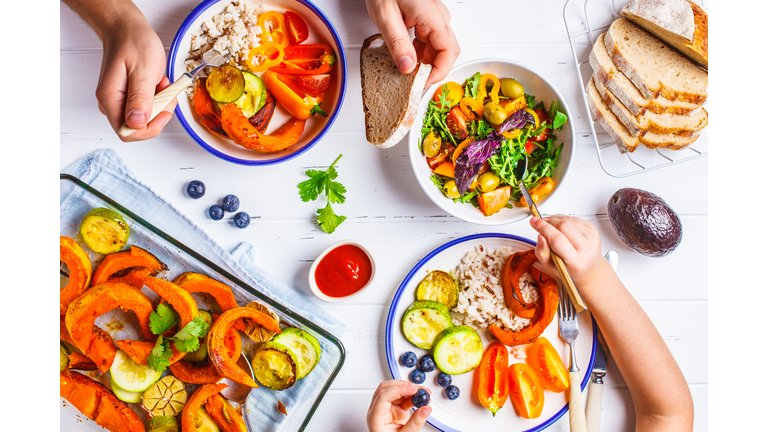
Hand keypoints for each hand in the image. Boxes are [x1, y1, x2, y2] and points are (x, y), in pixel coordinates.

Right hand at [95, 10, 173, 140]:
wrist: (126, 29)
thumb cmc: (134, 44)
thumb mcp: (143, 70)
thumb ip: (140, 98)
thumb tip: (137, 123)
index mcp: (110, 99)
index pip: (128, 132)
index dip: (150, 128)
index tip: (164, 110)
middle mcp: (111, 103)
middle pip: (137, 128)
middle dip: (157, 114)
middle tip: (166, 93)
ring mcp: (119, 101)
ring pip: (143, 119)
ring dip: (159, 105)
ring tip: (162, 84)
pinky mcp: (127, 97)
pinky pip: (145, 109)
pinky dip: (157, 99)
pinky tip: (158, 84)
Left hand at [364, 0, 459, 86]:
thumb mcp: (385, 16)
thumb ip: (397, 43)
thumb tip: (407, 68)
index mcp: (432, 16)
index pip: (448, 51)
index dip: (439, 73)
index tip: (423, 85)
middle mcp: (437, 17)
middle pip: (445, 52)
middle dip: (430, 70)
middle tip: (412, 83)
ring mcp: (433, 18)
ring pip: (436, 48)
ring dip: (423, 62)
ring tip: (404, 71)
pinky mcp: (426, 20)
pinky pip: (428, 41)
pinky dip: (418, 53)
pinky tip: (405, 57)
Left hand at [367, 380, 430, 431]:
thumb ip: (415, 423)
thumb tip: (426, 408)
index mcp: (375, 417)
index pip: (383, 396)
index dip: (399, 389)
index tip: (413, 389)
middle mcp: (378, 411)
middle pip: (386, 389)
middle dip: (403, 386)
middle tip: (418, 389)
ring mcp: (386, 410)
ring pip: (395, 391)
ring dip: (410, 390)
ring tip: (423, 393)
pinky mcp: (395, 410)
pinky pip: (403, 399)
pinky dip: (413, 397)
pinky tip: (421, 399)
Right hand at [529, 216, 608, 287]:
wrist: (590, 269)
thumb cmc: (570, 269)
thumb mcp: (551, 267)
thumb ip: (542, 253)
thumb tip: (540, 236)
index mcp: (576, 261)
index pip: (557, 240)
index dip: (543, 228)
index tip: (534, 222)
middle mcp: (587, 249)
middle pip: (563, 226)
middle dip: (548, 222)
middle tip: (540, 225)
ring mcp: (592, 238)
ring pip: (568, 220)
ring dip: (555, 220)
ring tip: (551, 229)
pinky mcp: (593, 229)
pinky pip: (574, 219)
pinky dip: (563, 220)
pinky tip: (561, 229)